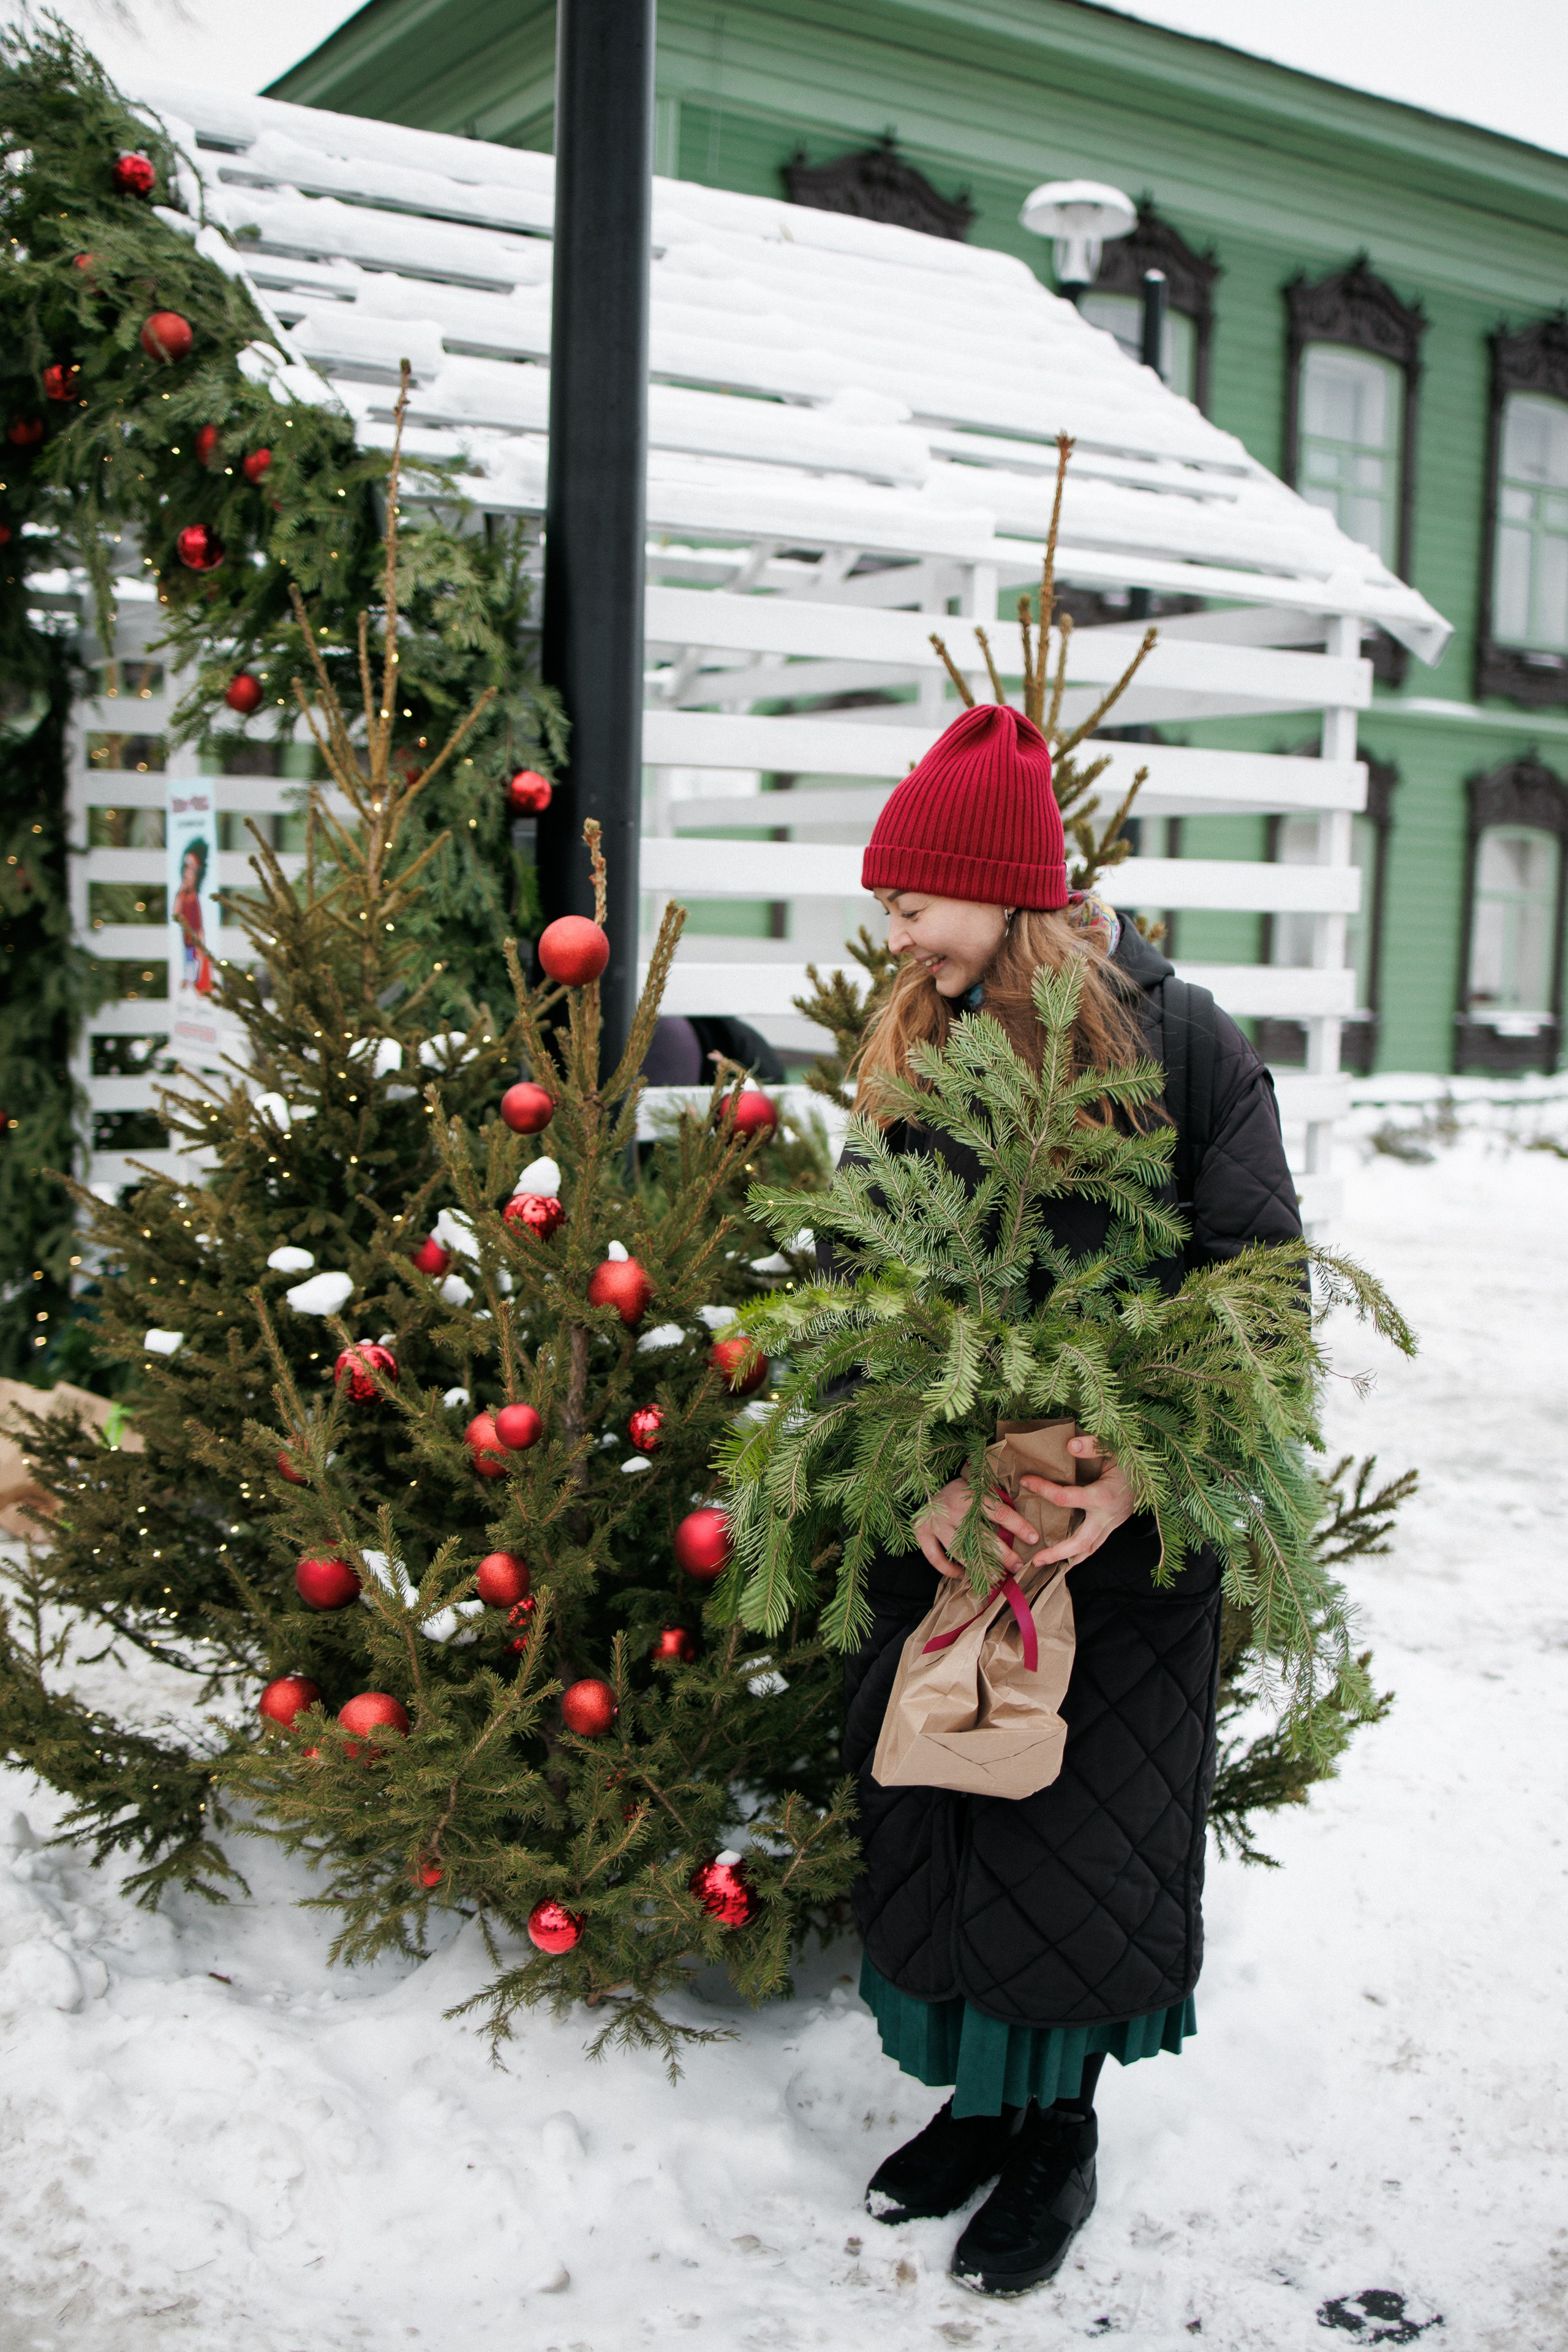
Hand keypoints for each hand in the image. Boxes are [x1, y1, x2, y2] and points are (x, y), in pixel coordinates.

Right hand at [914, 1475, 1040, 1580]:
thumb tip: (1018, 1522)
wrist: (924, 1481)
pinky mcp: (921, 1531)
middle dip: (1003, 1554)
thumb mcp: (977, 1485)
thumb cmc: (959, 1487)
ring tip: (996, 1578)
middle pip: (982, 1536)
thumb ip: (993, 1501)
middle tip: (1017, 1566)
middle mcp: (953, 1509)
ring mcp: (936, 1522)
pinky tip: (961, 1575)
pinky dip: (947, 1568)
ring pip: (960, 1550)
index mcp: (971, 1495)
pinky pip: (935, 1556)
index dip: (1018, 1526)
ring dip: (979, 1566)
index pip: (999, 1513)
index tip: (1033, 1538)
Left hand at [1022, 1435, 1135, 1567]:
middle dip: (1057, 1553)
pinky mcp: (1112, 1527)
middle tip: (1035, 1559)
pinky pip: (1095, 1545)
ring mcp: (1111, 1524)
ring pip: (1089, 1550)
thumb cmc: (1133, 1460)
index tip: (1026, 1482)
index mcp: (1103, 1496)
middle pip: (1080, 1543)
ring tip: (1046, 1566)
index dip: (1044, 1490)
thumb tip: (1070, 1446)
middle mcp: (1107, 1516)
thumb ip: (1093, 1446)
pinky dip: (1079, 1554)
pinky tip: (1065, 1558)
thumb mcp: (1114, 1448)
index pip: (1066, 1499)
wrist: (1155, 1473)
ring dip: (1068, 1560)